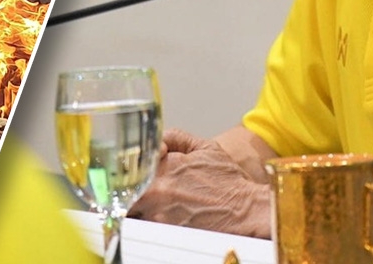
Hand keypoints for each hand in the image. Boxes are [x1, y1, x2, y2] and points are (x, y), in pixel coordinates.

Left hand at [129, 129, 272, 237]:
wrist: (246, 210)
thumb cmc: (229, 182)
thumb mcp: (204, 148)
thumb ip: (175, 137)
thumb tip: (156, 142)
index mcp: (163, 167)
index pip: (129, 167)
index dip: (129, 170)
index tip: (131, 173)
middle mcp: (157, 191)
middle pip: (126, 192)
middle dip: (131, 191)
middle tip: (141, 193)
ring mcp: (159, 215)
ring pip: (134, 212)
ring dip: (138, 209)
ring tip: (154, 207)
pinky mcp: (167, 234)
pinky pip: (146, 229)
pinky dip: (149, 225)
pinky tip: (162, 220)